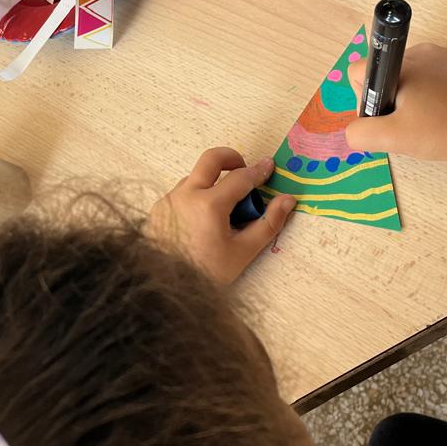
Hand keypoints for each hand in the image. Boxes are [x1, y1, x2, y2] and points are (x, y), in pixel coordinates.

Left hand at [148, 148, 297, 284]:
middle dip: (232, 157)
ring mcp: (169, 199)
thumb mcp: (243, 251)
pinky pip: (182, 193)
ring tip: (224, 211)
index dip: (258, 171)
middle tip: (244, 169)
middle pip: (211, 159)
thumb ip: (268, 223)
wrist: (167, 288)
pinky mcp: (158, 208)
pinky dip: (196, 198)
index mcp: (209, 204)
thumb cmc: (207, 272)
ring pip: (195, 178)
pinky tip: (202, 222)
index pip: (240, 177)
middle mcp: (186, 194)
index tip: (269, 166)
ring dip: (213, 184)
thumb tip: (288, 200)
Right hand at [344, 43, 446, 164]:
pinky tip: (445, 116)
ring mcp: (445, 57)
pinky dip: (430, 97)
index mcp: (401, 62)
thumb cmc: (445, 131)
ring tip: (429, 123)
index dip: (366, 98)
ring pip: (408, 77)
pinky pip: (431, 78)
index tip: (387, 115)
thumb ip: (360, 133)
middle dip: (388, 100)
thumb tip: (352, 130)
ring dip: (409, 99)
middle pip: (384, 74)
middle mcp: (420, 51)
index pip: (359, 71)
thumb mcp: (394, 138)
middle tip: (409, 124)